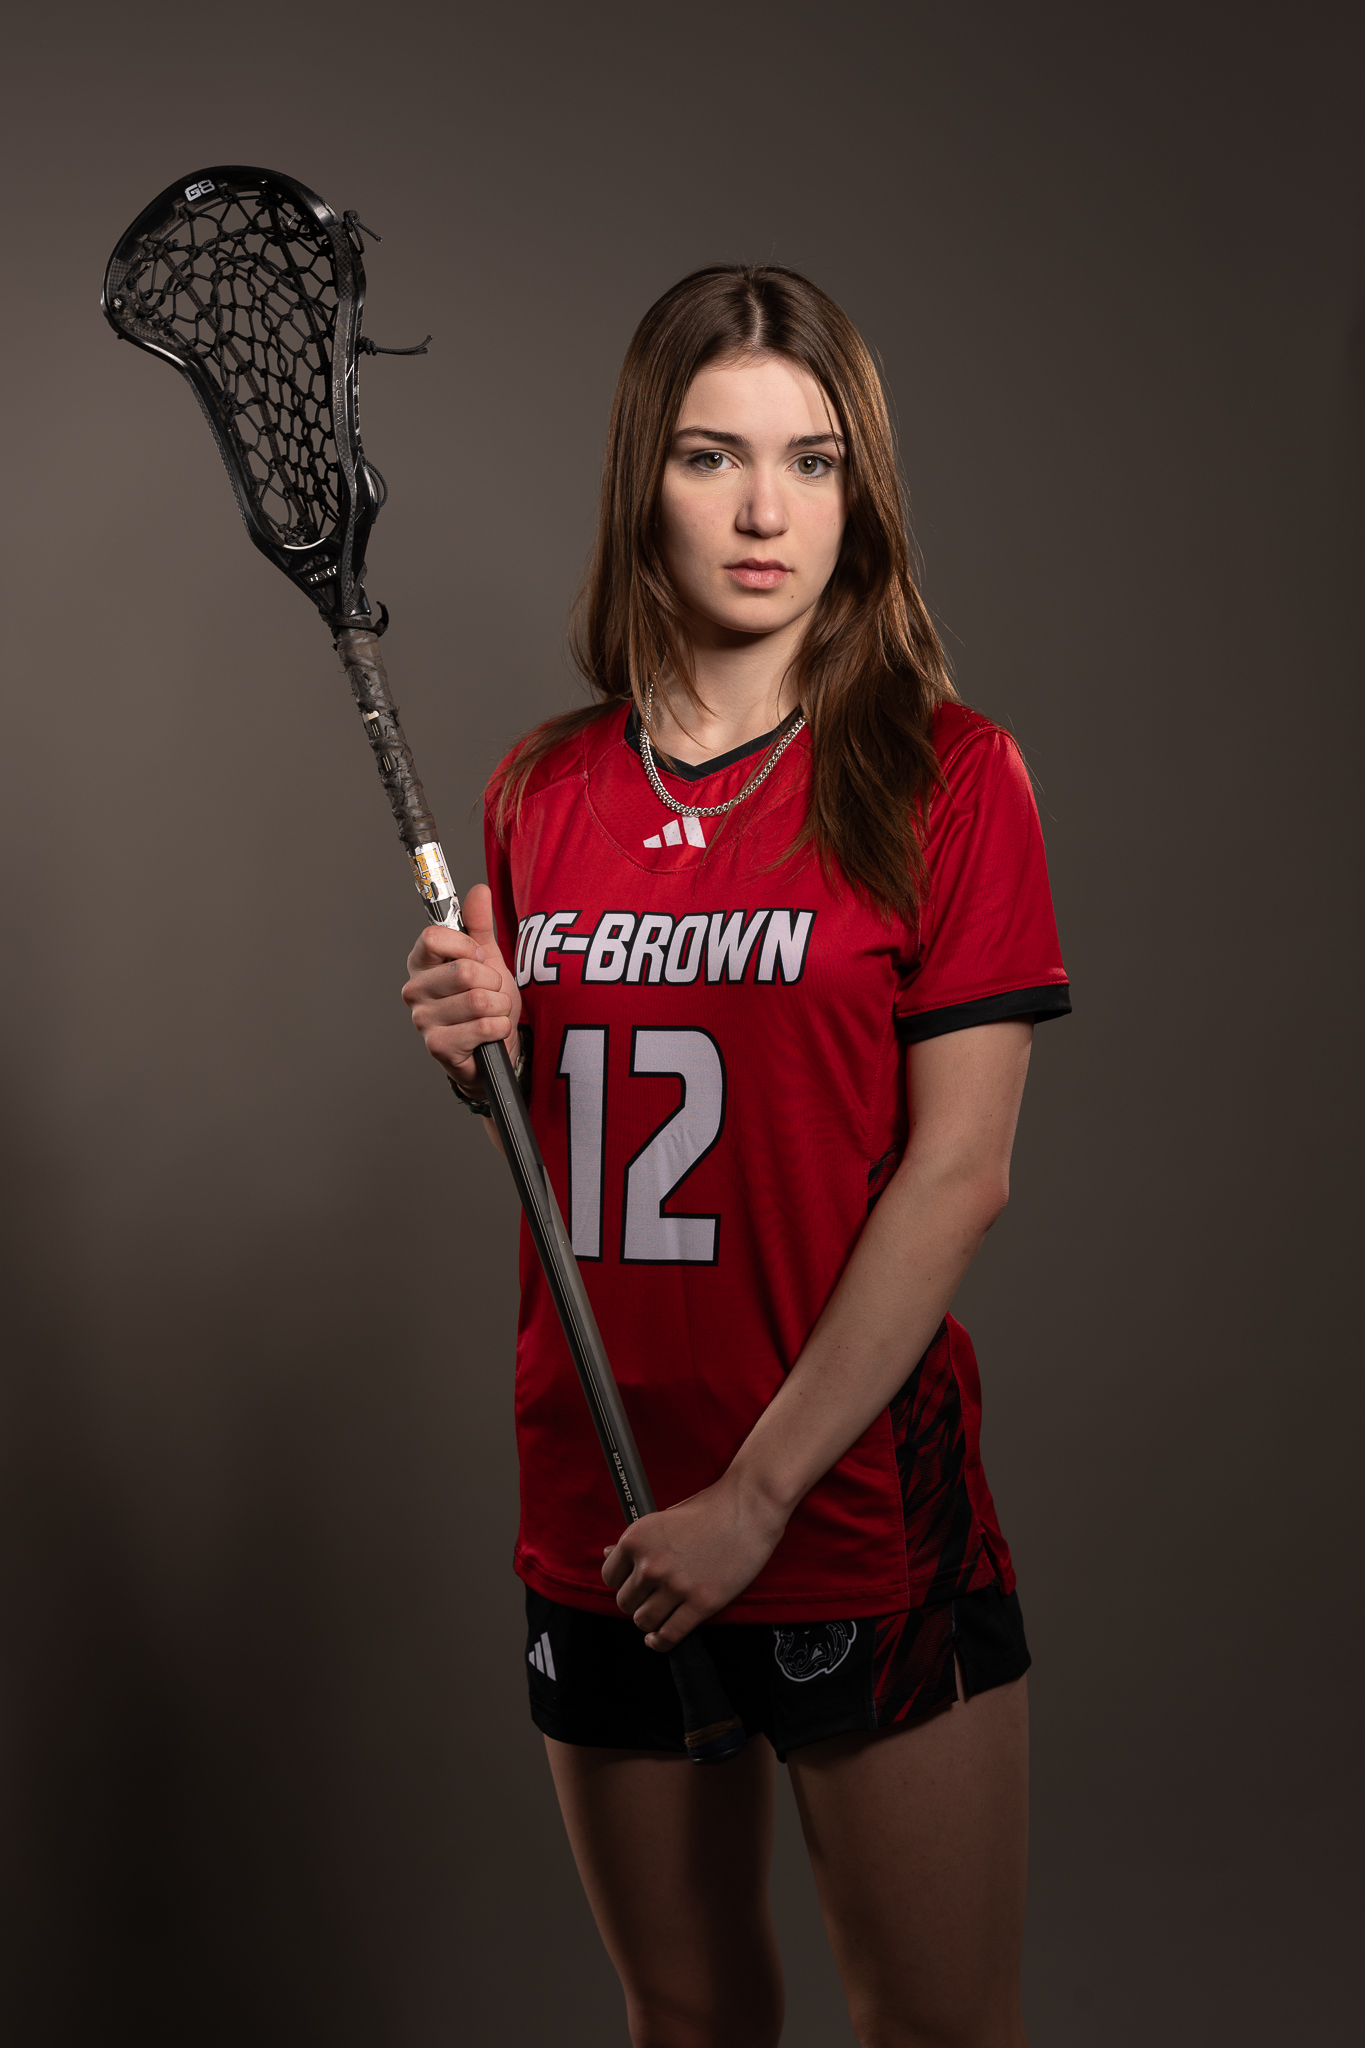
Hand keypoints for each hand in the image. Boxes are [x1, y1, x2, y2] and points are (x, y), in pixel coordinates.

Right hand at [402, 882, 520, 1096]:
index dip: (467, 946)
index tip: (479, 957)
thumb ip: (479, 925)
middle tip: (491, 991)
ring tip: (492, 1012)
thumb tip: (478, 890)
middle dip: (492, 982)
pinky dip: (500, 1028)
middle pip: (463, 970)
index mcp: (421, 963)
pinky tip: (492, 1032)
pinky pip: (484, 1027)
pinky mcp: (438, 1046)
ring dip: (499, 1007)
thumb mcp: (487, 959)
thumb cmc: (486, 1001)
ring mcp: (423, 1020)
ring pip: (478, 1000)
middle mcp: (415, 990)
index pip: (433, 937)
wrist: (494, 1047)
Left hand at [601, 1474, 787, 1650]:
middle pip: (625, 1603)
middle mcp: (650, 1564)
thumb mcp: (664, 1517)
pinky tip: (660, 1638)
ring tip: (660, 1614)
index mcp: (636, 1538)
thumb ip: (637, 1542)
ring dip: (650, 1621)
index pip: (609, 1577)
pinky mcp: (700, 1603)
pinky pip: (669, 1635)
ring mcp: (675, 1585)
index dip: (621, 1582)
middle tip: (652, 1597)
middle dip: (637, 1602)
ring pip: (643, 1621)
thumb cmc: (710, 1508)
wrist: (749, 1507)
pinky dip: (660, 1642)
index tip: (633, 1584)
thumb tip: (606, 1554)